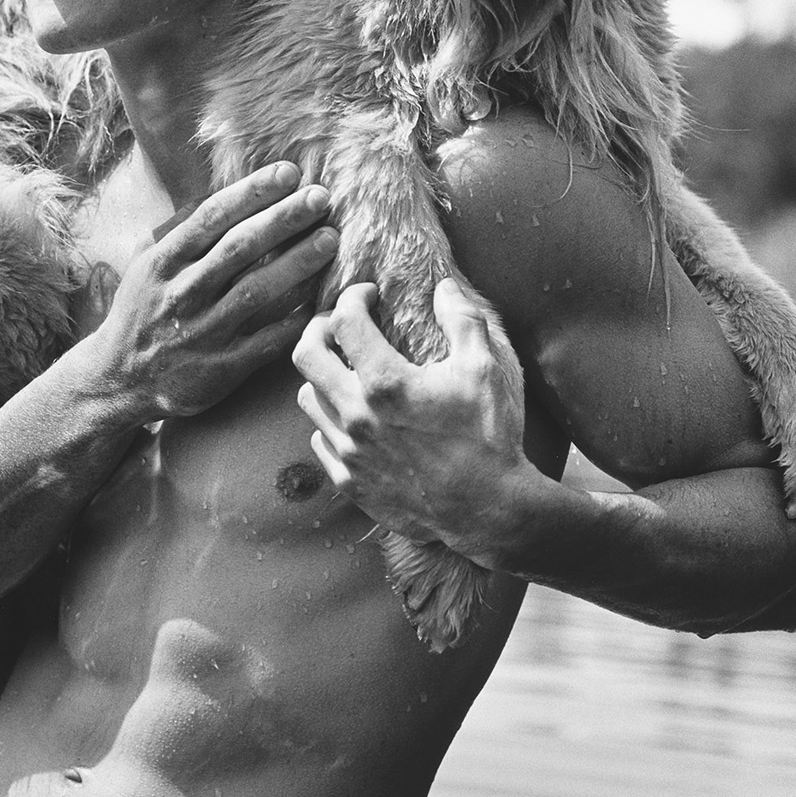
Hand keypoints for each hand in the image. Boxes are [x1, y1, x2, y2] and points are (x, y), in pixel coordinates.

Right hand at [93, 162, 338, 420]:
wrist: (119, 380)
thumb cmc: (142, 311)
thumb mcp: (146, 265)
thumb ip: (181, 231)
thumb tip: (223, 193)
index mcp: (164, 262)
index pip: (212, 217)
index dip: (252, 192)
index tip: (288, 173)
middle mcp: (182, 294)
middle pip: (239, 248)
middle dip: (283, 219)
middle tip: (321, 197)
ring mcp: (203, 333)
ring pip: (257, 291)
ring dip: (297, 263)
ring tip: (329, 239)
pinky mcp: (222, 368)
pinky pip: (267, 340)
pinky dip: (295, 319)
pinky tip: (323, 299)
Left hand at [292, 277, 532, 561]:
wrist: (490, 509)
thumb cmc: (489, 436)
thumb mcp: (485, 369)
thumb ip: (462, 320)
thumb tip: (445, 286)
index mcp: (386, 383)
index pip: (345, 321)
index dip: (353, 296)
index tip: (369, 295)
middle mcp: (356, 416)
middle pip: (305, 355)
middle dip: (319, 328)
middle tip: (340, 324)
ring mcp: (349, 453)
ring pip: (309, 399)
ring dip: (322, 377)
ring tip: (347, 370)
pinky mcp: (350, 482)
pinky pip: (320, 440)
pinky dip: (330, 421)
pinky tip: (356, 416)